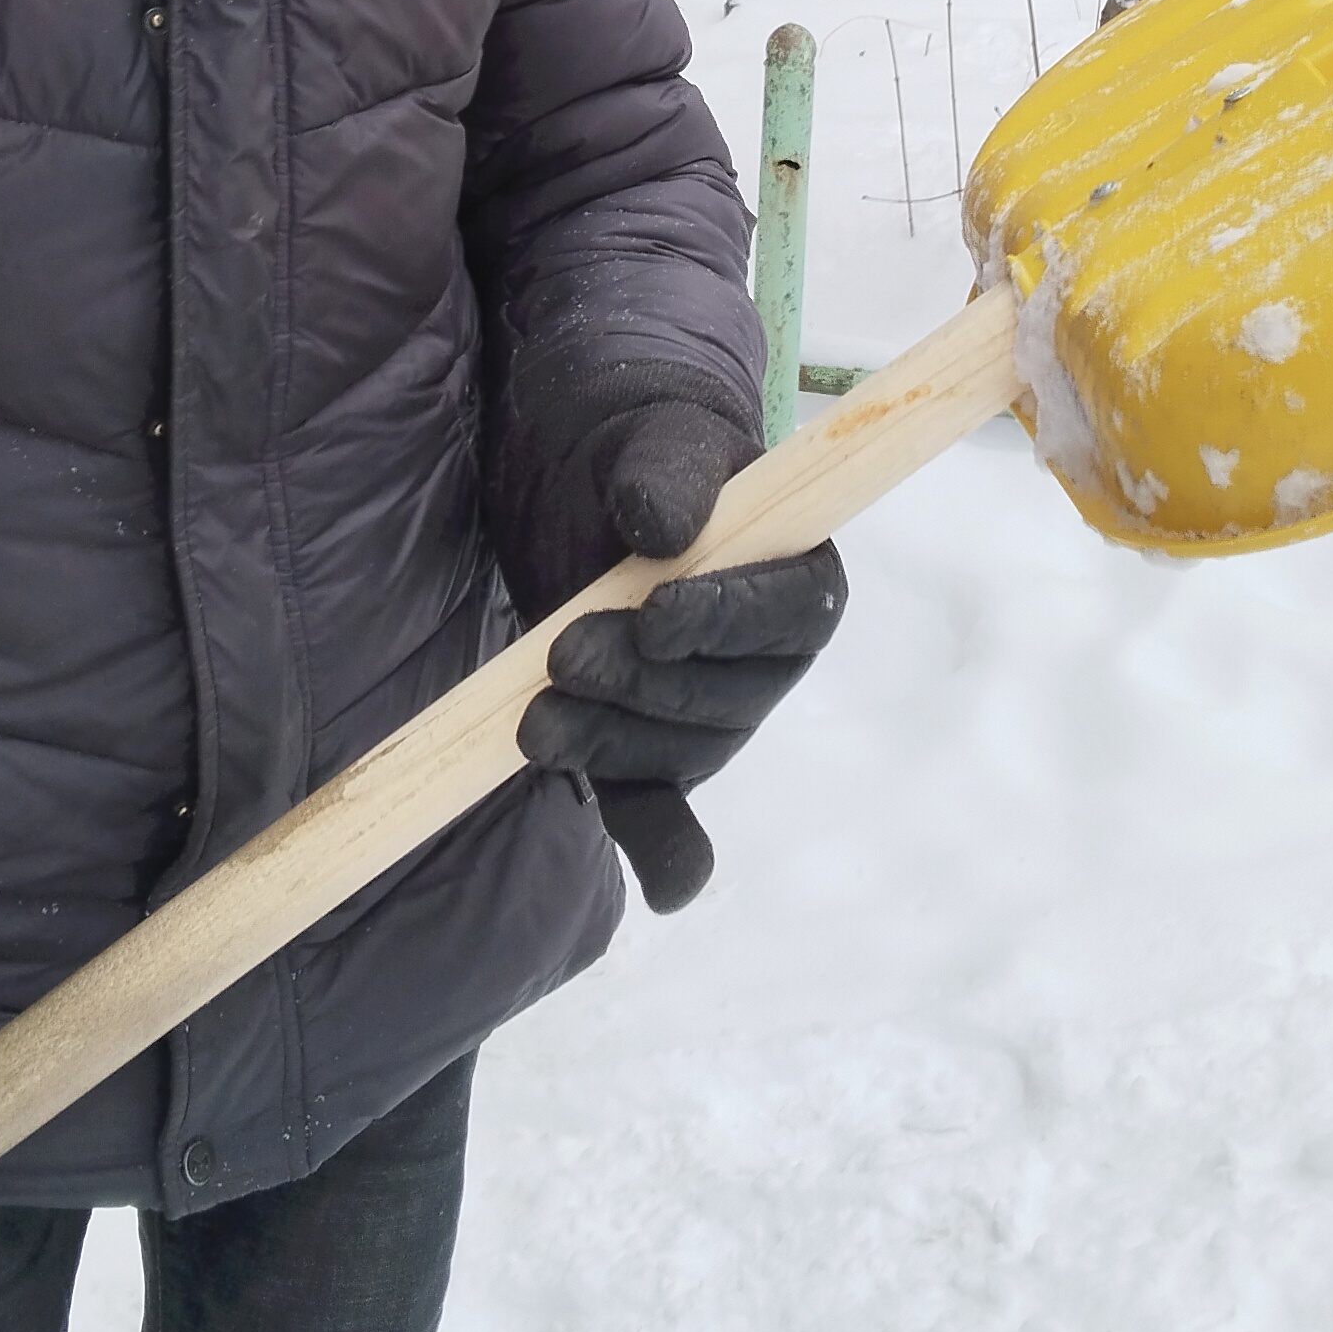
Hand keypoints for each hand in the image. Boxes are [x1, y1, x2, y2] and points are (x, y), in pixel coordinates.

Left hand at [512, 396, 846, 911]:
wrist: (593, 495)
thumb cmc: (646, 460)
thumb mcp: (656, 443)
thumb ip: (667, 475)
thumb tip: (664, 529)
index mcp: (798, 578)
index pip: (782, 614)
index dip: (724, 622)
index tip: (654, 615)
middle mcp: (767, 661)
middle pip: (726, 699)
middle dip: (641, 686)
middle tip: (563, 653)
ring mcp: (713, 716)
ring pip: (681, 753)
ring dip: (609, 745)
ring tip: (533, 719)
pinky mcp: (656, 754)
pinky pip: (663, 809)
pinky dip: (664, 848)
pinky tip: (667, 889)